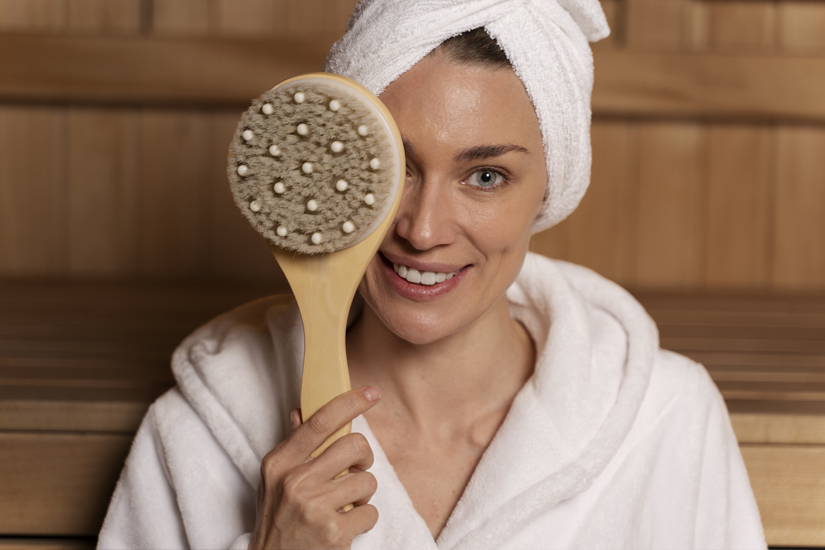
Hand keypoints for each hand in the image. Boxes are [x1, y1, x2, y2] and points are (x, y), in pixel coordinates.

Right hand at [248, 386, 380, 549]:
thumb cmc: (276, 520)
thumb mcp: (273, 482)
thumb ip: (292, 449)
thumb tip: (301, 413)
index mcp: (280, 463)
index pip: (320, 421)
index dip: (350, 402)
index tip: (371, 393)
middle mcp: (295, 482)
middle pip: (354, 446)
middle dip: (364, 458)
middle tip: (356, 470)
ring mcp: (314, 508)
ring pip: (367, 481)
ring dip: (363, 494)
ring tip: (344, 505)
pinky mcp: (334, 532)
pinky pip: (370, 512)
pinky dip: (363, 519)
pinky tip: (345, 525)